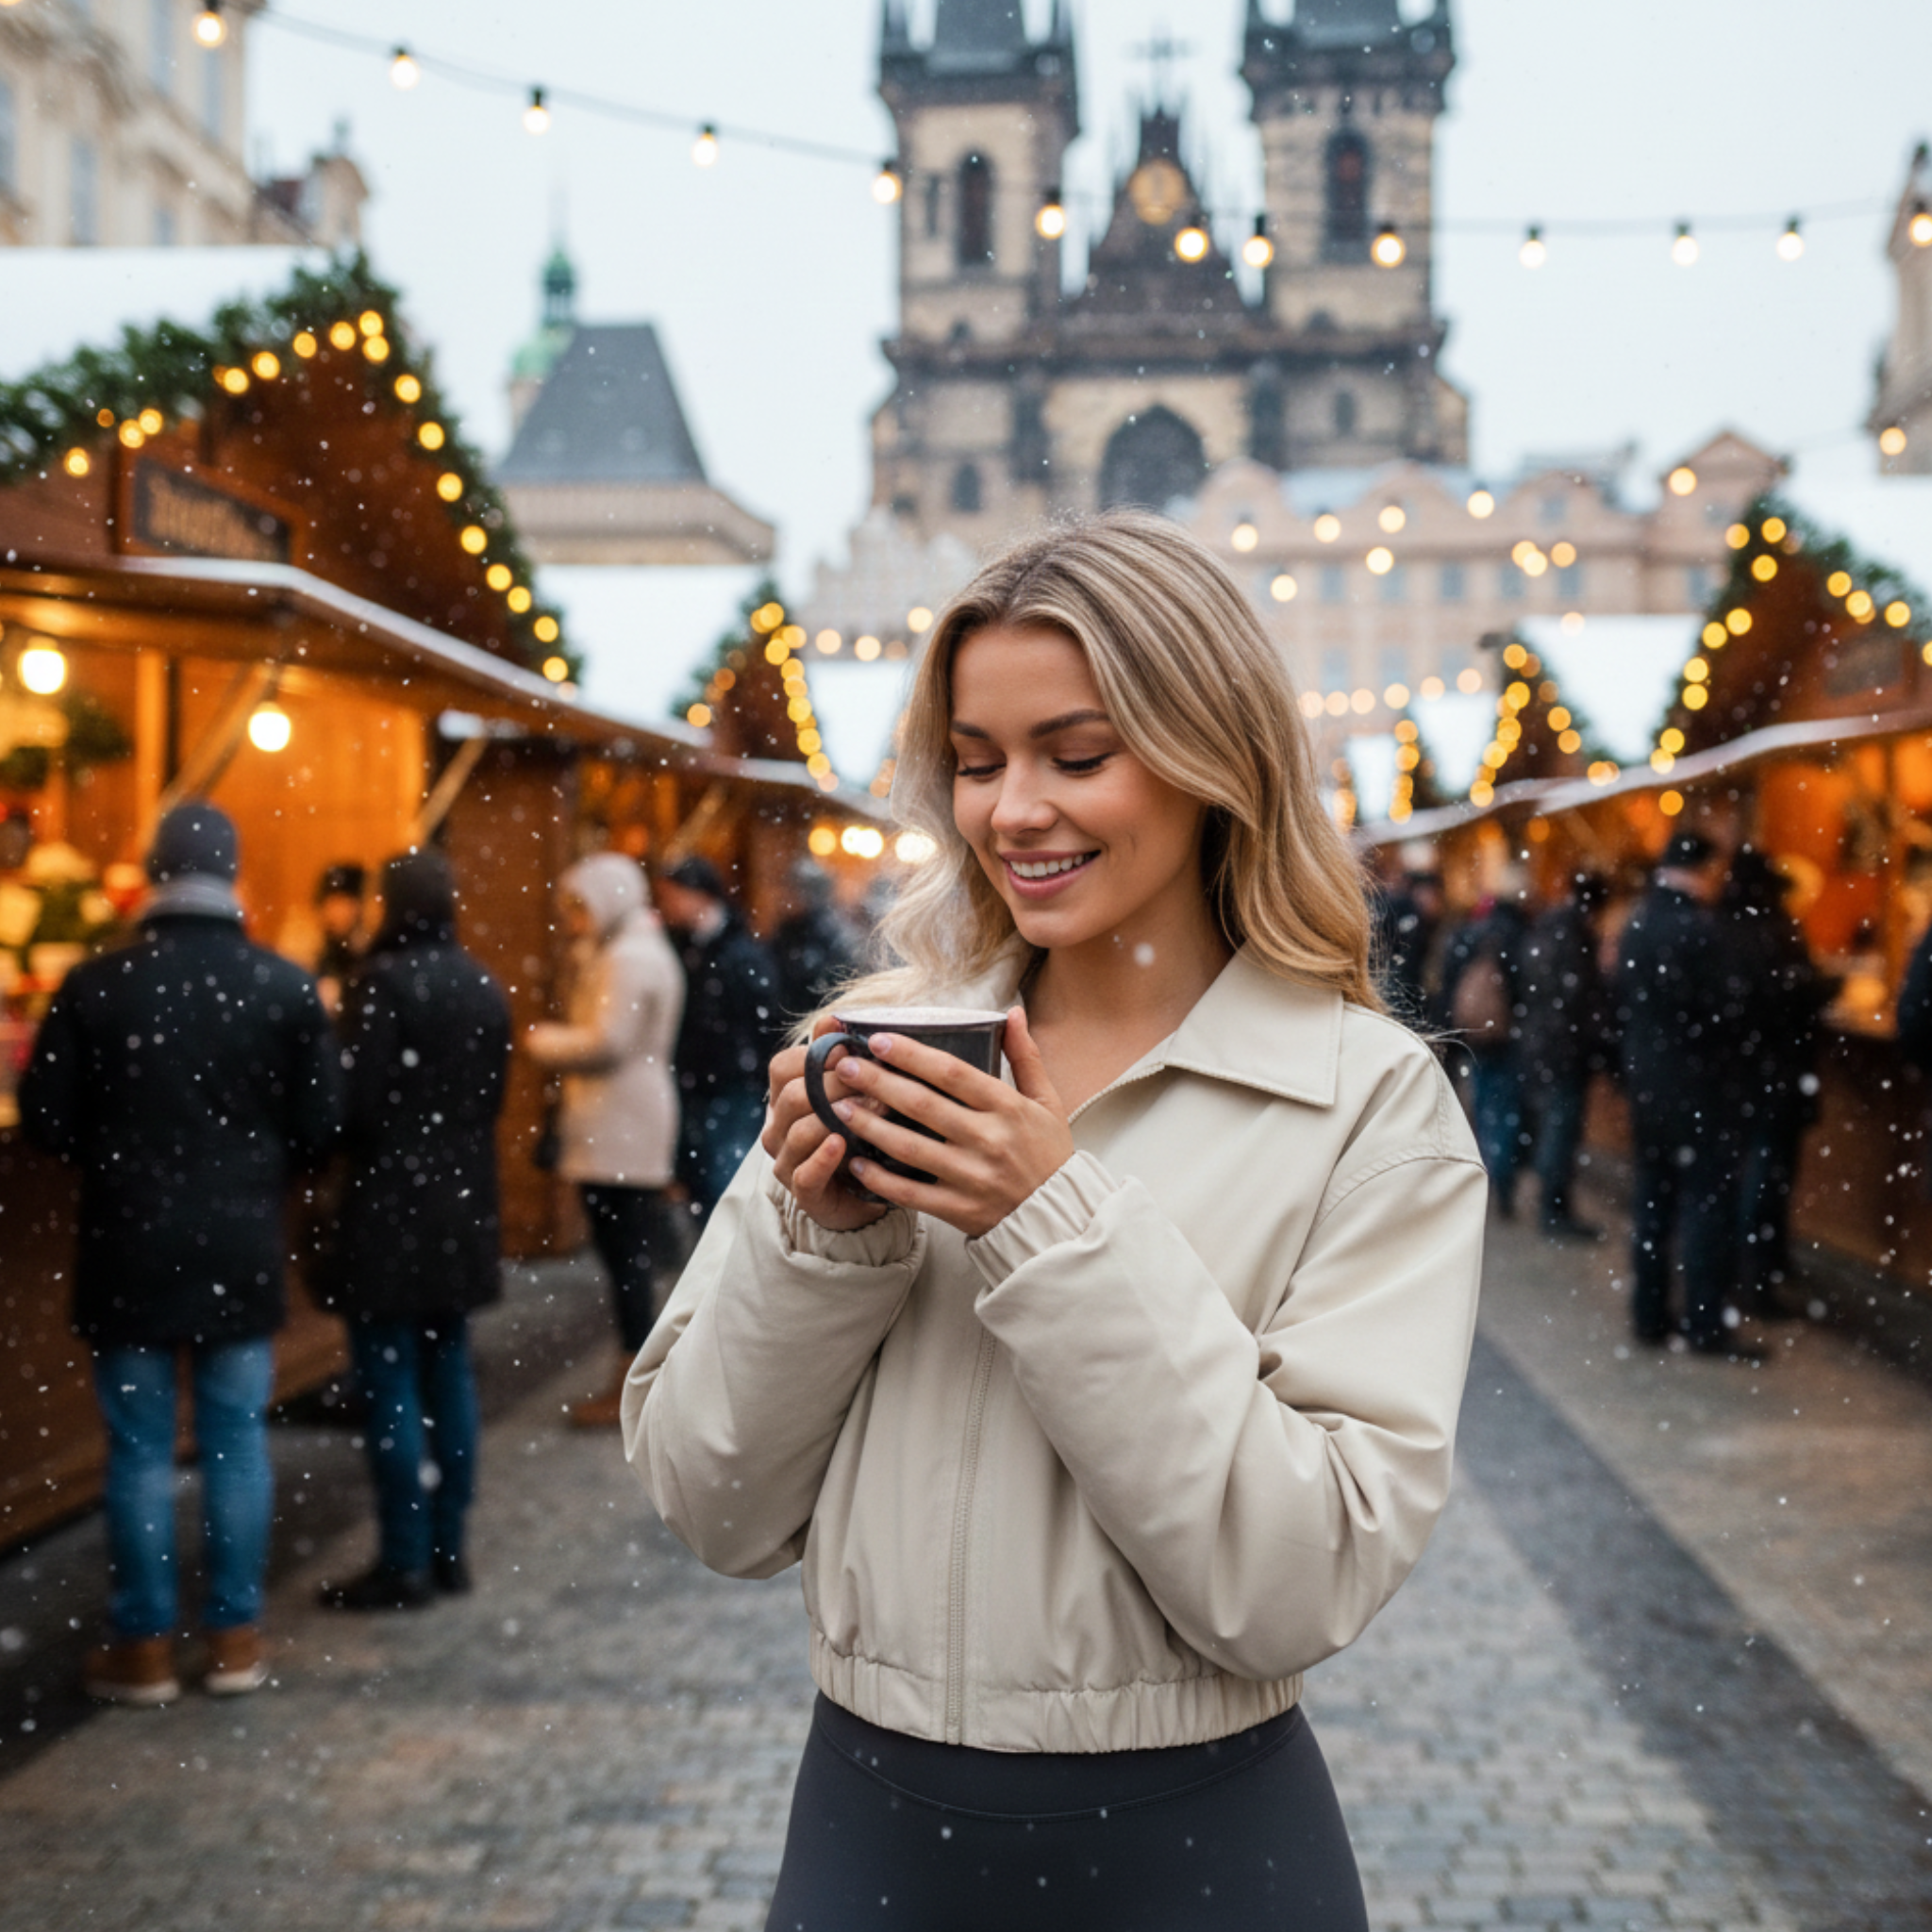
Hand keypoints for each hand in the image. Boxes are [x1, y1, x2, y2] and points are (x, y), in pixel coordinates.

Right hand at [762, 1016, 891, 1231]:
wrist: (865, 1195)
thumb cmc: (857, 1135)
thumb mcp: (850, 1094)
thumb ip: (838, 1058)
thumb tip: (833, 1018)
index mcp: (784, 1100)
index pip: (782, 1067)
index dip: (815, 1057)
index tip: (850, 1052)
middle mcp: (777, 1130)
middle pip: (794, 1096)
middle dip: (836, 1085)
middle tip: (876, 1082)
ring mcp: (786, 1162)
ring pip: (801, 1131)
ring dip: (840, 1117)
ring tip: (877, 1110)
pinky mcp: (804, 1193)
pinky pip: (806, 1173)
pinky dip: (823, 1157)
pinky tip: (842, 1143)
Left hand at [828, 1007, 1072, 1239]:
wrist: (1057, 1218)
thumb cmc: (1049, 1154)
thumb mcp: (1047, 1102)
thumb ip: (1025, 1057)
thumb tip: (1012, 1012)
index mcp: (1008, 1108)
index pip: (952, 1073)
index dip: (911, 1055)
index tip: (877, 1040)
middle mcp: (989, 1140)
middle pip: (922, 1105)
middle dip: (877, 1082)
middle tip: (843, 1065)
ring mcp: (972, 1177)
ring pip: (909, 1148)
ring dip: (869, 1125)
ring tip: (837, 1106)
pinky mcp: (960, 1209)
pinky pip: (911, 1193)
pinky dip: (880, 1178)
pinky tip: (854, 1160)